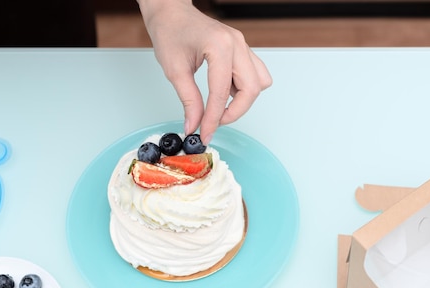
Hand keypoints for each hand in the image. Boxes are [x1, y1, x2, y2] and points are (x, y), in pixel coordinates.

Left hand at [137, 0, 271, 142]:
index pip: (222, 92)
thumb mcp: (174, 70)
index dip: (214, 118)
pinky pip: (254, 74)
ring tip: (220, 107)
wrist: (171, 13)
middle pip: (251, 89)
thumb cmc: (170, 32)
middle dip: (234, 112)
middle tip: (214, 123)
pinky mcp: (241, 50)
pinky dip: (243, 89)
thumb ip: (189, 100)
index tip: (205, 133)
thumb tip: (194, 124)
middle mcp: (236, 44)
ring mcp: (242, 46)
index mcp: (220, 46)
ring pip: (259, 83)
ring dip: (243, 100)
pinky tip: (224, 93)